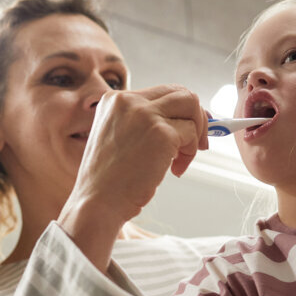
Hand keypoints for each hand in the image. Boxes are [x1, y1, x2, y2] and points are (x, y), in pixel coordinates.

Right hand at [58, 84, 206, 269]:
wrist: (97, 203)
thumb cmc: (108, 180)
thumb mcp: (118, 138)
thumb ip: (145, 124)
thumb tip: (188, 119)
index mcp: (114, 100)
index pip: (161, 92)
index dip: (180, 111)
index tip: (188, 130)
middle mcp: (128, 100)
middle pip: (181, 93)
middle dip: (196, 117)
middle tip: (198, 144)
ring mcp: (145, 114)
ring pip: (191, 107)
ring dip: (195, 136)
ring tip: (180, 162)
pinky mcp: (161, 133)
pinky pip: (191, 134)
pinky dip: (190, 154)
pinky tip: (174, 171)